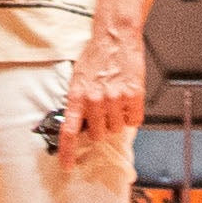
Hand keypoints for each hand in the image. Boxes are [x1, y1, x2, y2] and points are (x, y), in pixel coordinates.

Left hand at [63, 20, 149, 162]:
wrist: (115, 36)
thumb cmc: (97, 55)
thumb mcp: (78, 78)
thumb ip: (78, 102)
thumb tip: (78, 125)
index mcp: (77, 95)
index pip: (68, 131)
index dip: (67, 152)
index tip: (68, 166)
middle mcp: (94, 100)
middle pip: (97, 134)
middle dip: (100, 127)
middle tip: (103, 112)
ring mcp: (115, 98)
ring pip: (116, 128)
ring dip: (117, 120)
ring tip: (116, 100)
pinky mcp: (134, 95)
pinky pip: (134, 120)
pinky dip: (133, 114)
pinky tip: (129, 100)